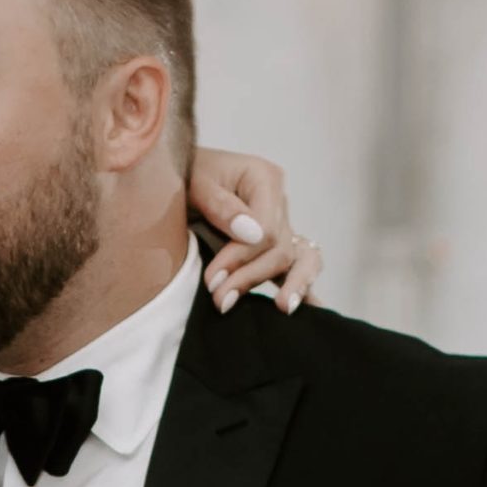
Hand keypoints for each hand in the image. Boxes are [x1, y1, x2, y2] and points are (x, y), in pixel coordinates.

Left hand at [187, 147, 322, 315]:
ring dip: (293, 285)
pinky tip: (311, 310)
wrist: (175, 180)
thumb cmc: (183, 176)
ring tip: (283, 308)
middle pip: (280, 248)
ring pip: (302, 258)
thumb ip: (221, 205)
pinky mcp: (274, 246)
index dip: (242, 257)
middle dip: (251, 276)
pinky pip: (298, 265)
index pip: (266, 228)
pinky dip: (302, 287)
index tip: (214, 279)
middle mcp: (279, 203)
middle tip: (220, 299)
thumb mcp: (194, 182)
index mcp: (265, 179)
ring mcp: (280, 225)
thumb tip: (252, 234)